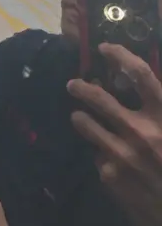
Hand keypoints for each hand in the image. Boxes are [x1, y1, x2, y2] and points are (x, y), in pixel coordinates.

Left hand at [68, 44, 161, 225]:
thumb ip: (158, 109)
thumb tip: (140, 88)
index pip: (141, 75)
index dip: (120, 55)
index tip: (105, 48)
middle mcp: (142, 131)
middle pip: (101, 97)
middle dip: (81, 87)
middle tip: (72, 84)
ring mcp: (122, 154)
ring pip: (86, 124)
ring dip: (80, 118)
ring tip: (79, 117)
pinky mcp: (110, 176)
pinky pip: (97, 156)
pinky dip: (100, 154)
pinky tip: (107, 158)